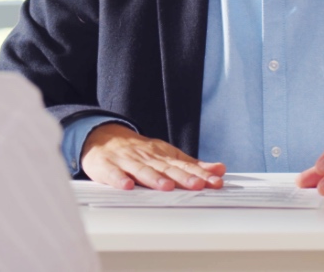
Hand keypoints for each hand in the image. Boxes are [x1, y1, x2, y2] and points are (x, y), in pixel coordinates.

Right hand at [81, 123, 225, 190]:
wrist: (103, 137)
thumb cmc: (140, 152)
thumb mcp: (167, 155)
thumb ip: (192, 165)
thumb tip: (220, 170)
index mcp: (162, 156)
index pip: (185, 166)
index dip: (200, 174)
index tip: (215, 182)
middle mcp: (147, 157)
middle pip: (166, 168)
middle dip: (183, 177)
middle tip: (198, 185)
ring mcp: (127, 161)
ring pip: (142, 171)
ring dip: (154, 178)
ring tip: (167, 186)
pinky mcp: (107, 167)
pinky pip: (113, 174)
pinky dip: (119, 179)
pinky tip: (126, 186)